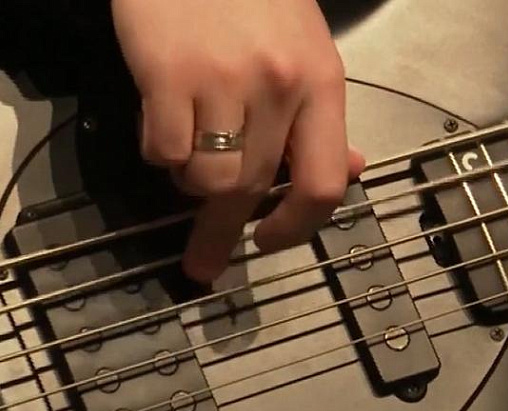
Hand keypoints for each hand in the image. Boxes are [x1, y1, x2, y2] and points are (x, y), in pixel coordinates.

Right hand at [112, 0, 364, 283]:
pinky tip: (162, 121)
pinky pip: (163, 150)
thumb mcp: (305, 47)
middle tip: (203, 266)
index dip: (298, 228)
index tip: (270, 244)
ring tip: (185, 153)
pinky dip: (159, 152)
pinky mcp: (166, 74)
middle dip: (223, 237)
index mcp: (321, 82)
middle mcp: (278, 86)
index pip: (324, 182)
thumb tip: (347, 171)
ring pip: (205, 178)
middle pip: (253, 189)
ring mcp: (221, 80)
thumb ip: (321, 116)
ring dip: (189, 184)